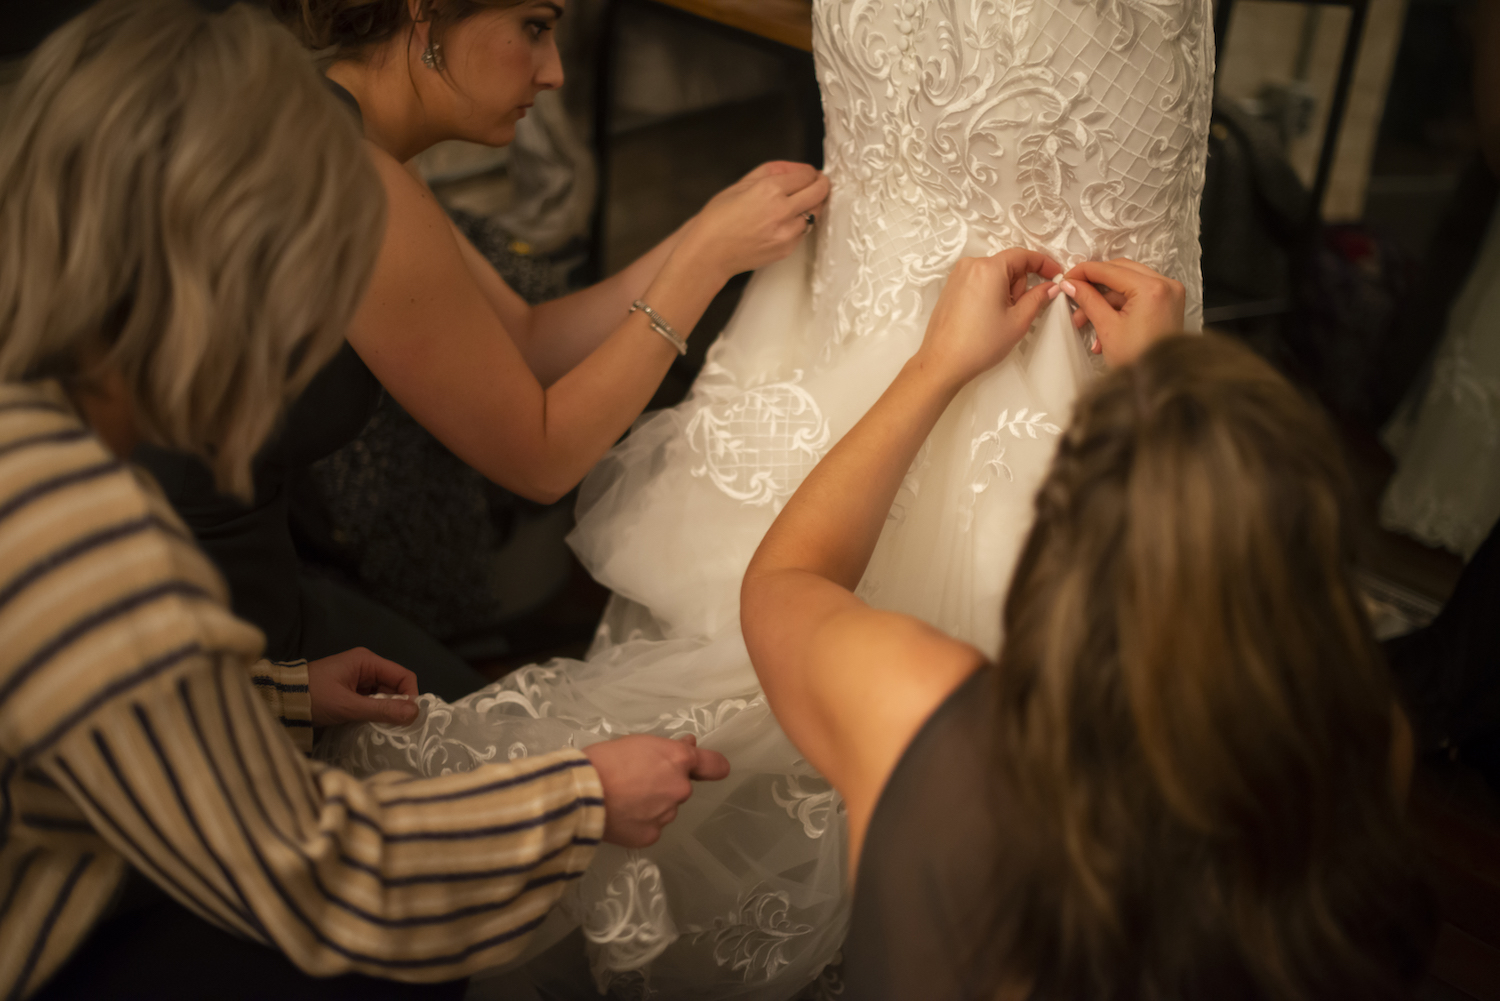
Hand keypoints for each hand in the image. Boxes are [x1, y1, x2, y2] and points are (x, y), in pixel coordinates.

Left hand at [307, 647, 418, 726]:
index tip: (408, 718)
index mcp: (367, 661)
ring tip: (380, 727)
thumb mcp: (349, 706)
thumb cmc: (314, 698)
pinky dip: (373, 712)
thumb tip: (415, 713)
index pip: (403, 675)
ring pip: (384, 695)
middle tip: (394, 727)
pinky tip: (369, 724)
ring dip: (384, 710)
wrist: (281, 701)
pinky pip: (371, 700)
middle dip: (396, 705)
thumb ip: (382, 710)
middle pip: (394, 686)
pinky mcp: (350, 690)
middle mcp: (365, 666)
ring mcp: (357, 678)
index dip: (410, 695)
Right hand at [583, 734, 730, 847]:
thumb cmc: (604, 759)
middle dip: (663, 786)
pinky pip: (651, 828)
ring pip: (665, 809)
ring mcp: (667, 815)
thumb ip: (667, 748)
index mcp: (678, 760)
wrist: (580, 793)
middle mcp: (679, 788)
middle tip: (634, 783)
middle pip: (680, 788)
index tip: (710, 770)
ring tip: (621, 800)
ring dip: (651, 805)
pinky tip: (620, 817)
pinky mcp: (651, 836)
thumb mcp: (637, 743)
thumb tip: (689, 745)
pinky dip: (639, 823)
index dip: (712, 767)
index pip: (714, 765)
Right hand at [680, 161, 829, 281]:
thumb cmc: (718, 218)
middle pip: (820, 192)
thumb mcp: (741, 184)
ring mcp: (786, 233)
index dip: (810, 172)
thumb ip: (773, 170)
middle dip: (821, 184)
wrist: (709, 253)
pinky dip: (801, 223)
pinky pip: (804, 231)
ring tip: (799, 203)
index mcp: (769, 190)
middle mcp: (782, 211)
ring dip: (812, 205)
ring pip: (816, 213)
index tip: (808, 174)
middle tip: (818, 183)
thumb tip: (798, 168)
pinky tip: (786, 221)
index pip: (807, 175)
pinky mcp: (787, 249)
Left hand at [914, 249, 1061, 388]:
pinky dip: (990, 292)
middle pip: (1008, 265)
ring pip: (994, 274)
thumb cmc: (980, 344)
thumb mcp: (1018, 321)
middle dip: (1020, 284)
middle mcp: (971, 265)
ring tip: (999, 317)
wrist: (943, 362)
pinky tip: (987, 316)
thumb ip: (1038, 298)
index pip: (1023, 255)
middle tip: (1018, 311)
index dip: (1043, 263)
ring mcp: (958, 275)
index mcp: (989, 268)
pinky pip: (979, 281)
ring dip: (1005, 290)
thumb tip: (1050, 287)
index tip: (1055, 274)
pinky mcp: (951, 287)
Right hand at [1061, 259, 1184, 366]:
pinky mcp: (1168, 303)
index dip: (1084, 272)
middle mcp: (1166, 285)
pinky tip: (1103, 328)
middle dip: (1095, 285)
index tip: (1067, 279)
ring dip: (1105, 300)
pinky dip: (1119, 307)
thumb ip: (1088, 300)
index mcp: (1152, 289)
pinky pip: (1139, 296)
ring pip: (1128, 284)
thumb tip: (1071, 285)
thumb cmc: (1139, 360)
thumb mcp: (1107, 327)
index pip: (1110, 269)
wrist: (1162, 383)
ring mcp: (1170, 293)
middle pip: (1121, 270)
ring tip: (1084, 321)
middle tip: (1074, 293)